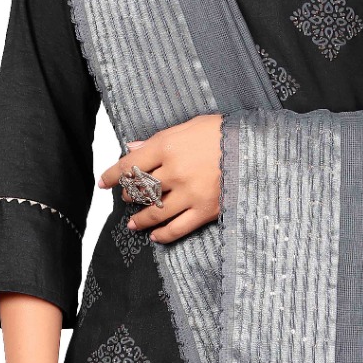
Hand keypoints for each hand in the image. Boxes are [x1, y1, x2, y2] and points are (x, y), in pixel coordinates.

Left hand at [98, 113, 223, 243]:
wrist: (257, 146)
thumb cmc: (224, 131)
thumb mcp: (189, 126)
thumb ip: (159, 139)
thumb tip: (133, 147)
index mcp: (167, 146)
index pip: (129, 164)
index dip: (112, 174)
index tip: (104, 181)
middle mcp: (173, 171)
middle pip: (140, 189)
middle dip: (130, 195)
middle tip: (127, 197)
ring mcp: (189, 193)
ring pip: (155, 212)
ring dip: (141, 219)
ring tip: (133, 223)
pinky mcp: (204, 210)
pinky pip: (178, 228)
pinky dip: (163, 234)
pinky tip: (156, 236)